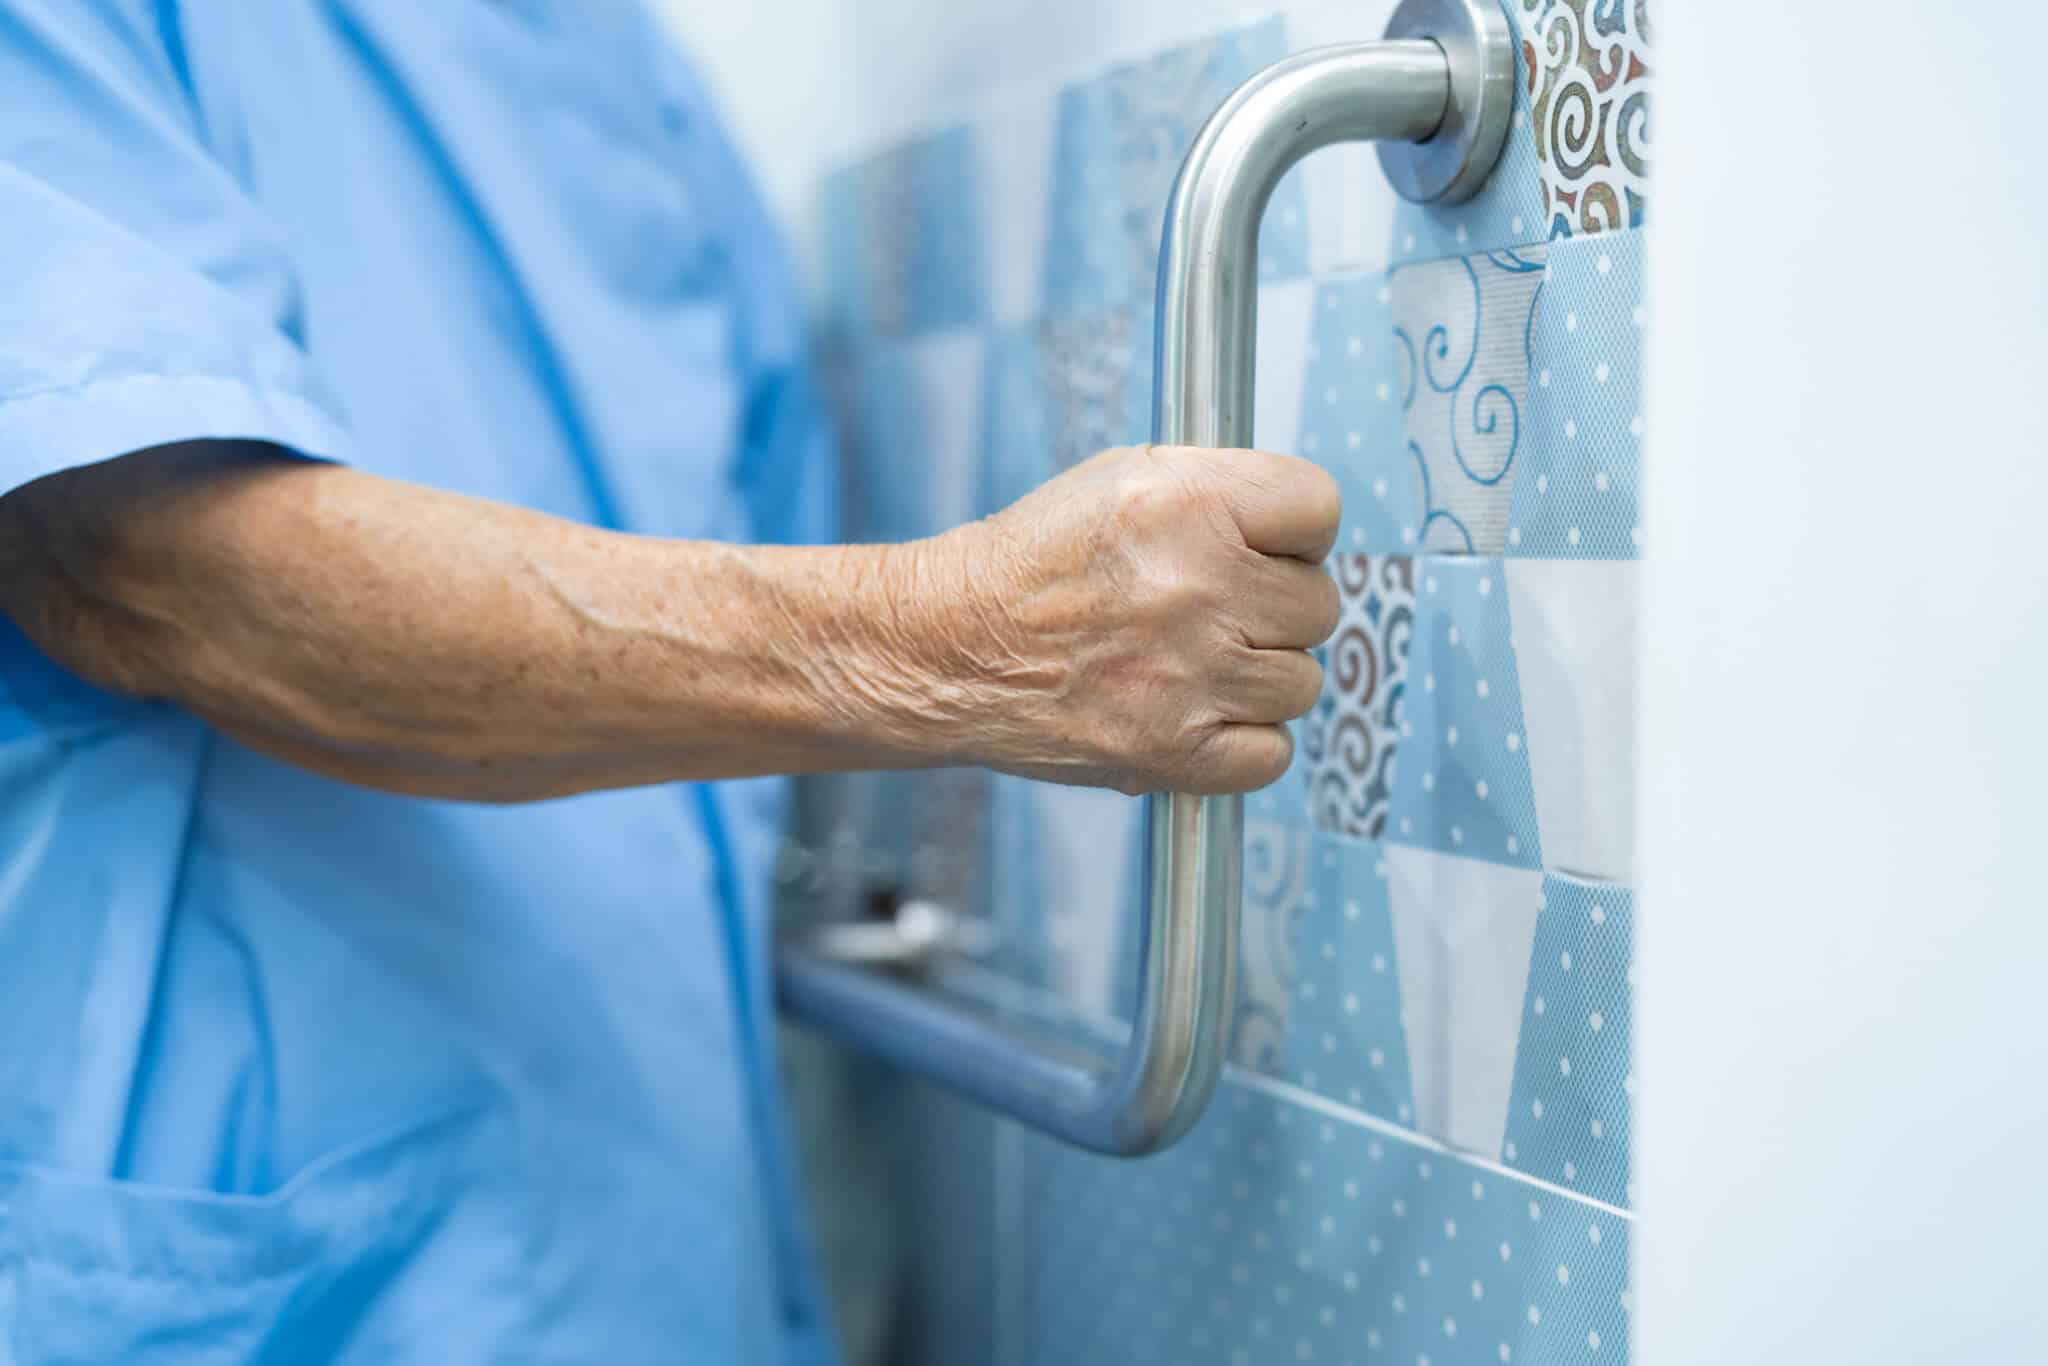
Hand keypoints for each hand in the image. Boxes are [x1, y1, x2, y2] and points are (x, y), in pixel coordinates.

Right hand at [918, 443, 1341, 794]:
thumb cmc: (1036, 563)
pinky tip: (1195, 714)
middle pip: (1319, 604)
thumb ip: (1218, 493)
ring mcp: (1191, 675)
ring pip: (1301, 682)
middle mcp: (1198, 586)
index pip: (1319, 508)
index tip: (1266, 548)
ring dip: (1257, 678)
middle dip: (1273, 609)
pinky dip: (1243, 743)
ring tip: (1194, 664)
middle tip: (1212, 612)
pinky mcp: (1175, 751)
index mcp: (1187, 504)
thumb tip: (1296, 528)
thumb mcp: (1124, 481)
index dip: (1295, 532)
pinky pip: (1273, 753)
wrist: (951, 648)